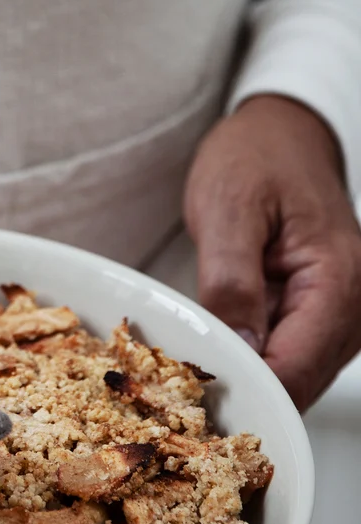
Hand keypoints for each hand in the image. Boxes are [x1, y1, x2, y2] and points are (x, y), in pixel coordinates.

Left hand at [184, 94, 360, 409]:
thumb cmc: (256, 157)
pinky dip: (254, 354)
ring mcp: (343, 315)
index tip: (190, 389)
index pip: (295, 368)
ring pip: (293, 376)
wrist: (279, 134)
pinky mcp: (324, 315)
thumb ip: (232, 280)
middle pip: (298, 383)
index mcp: (339, 279)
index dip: (244, 387)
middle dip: (242, 384)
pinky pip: (290, 354)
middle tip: (180, 378)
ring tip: (198, 351)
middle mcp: (354, 305)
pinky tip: (220, 338)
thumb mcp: (228, 207)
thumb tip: (240, 348)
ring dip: (247, 372)